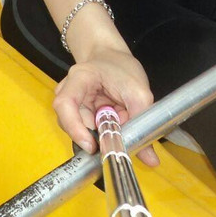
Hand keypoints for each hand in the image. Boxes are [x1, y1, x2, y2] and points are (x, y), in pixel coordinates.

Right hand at [52, 45, 159, 166]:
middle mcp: (68, 91)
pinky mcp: (78, 113)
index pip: (65, 104)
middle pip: (71, 123)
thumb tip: (150, 160)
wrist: (110, 56)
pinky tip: (114, 122)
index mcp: (80, 78)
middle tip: (116, 140)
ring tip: (119, 121)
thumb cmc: (122, 68)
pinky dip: (102, 131)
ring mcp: (72, 103)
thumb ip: (143, 124)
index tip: (93, 146)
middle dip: (95, 136)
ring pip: (80, 130)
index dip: (75, 128)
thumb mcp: (139, 93)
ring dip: (101, 133)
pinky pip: (87, 129)